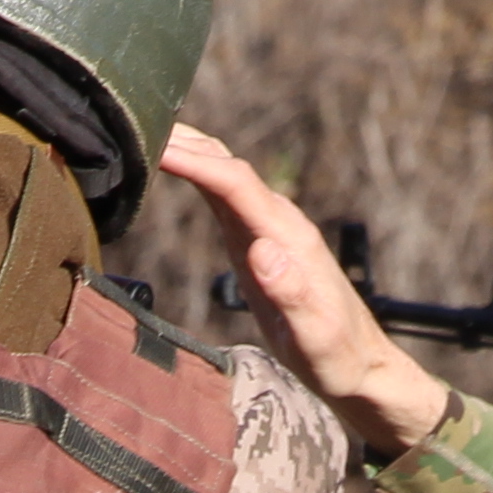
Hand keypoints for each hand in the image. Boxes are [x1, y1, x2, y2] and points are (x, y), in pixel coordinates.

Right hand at [155, 125, 448, 460]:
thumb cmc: (336, 356)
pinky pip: (226, 195)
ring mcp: (270, 230)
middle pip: (228, 166)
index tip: (157, 147)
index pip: (236, 183)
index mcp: (289, 238)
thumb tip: (263, 251)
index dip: (195, 162)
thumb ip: (292, 294)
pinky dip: (198, 173)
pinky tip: (174, 166)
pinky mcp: (260, 243)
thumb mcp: (315, 336)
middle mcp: (280, 223)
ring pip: (226, 174)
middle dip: (185, 143)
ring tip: (144, 133)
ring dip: (190, 150)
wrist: (359, 366)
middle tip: (132, 126)